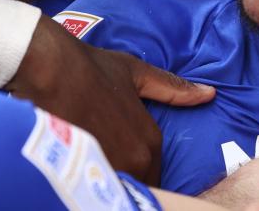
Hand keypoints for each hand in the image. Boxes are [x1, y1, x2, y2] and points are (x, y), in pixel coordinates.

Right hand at [4, 18, 214, 183]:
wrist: (49, 69)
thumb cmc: (91, 68)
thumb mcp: (136, 74)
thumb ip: (172, 90)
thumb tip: (209, 93)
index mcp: (149, 140)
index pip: (154, 171)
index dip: (139, 168)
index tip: (123, 158)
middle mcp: (135, 160)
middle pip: (138, 184)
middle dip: (127, 178)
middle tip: (109, 160)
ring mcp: (110, 169)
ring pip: (117, 188)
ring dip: (110, 182)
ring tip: (94, 170)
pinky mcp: (81, 175)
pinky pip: (92, 190)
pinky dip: (90, 186)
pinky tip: (79, 175)